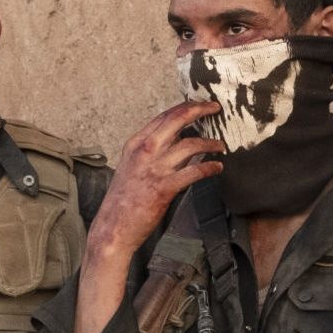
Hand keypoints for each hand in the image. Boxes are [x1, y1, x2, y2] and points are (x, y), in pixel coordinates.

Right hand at [89, 101, 225, 256]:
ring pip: (190, 144)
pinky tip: (217, 168)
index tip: (201, 104)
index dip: (186, 107)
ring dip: (210, 143)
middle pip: (177, 119)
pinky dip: (209, 168)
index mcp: (135, 144)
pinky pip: (194, 172)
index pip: (164, 116)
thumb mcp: (132, 167)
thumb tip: (180, 144)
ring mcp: (154, 169)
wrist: (112, 227)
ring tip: (221, 146)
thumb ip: (153, 154)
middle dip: (199, 109)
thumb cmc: (123, 201)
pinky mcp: (163, 188)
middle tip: (215, 107)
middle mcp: (144, 151)